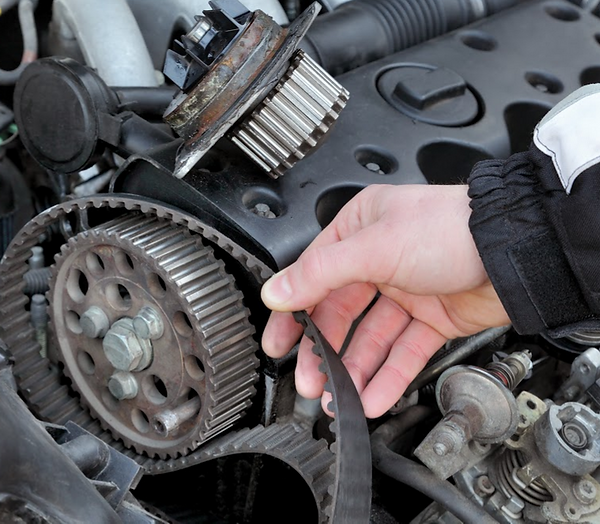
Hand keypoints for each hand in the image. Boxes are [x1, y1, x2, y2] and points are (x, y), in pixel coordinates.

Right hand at [260, 184, 509, 417]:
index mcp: (359, 230)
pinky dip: (389, 376)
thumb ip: (320, 273)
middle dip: (324, 351)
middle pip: (340, 314)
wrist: (515, 250)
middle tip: (310, 382)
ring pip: (371, 339)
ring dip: (355, 371)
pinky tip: (374, 396)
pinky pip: (403, 352)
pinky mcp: (432, 318)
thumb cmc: (451, 228)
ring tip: (342, 398)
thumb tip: (277, 291)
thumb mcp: (375, 245)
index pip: (313, 276)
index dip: (293, 312)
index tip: (278, 342)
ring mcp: (406, 291)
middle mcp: (379, 259)